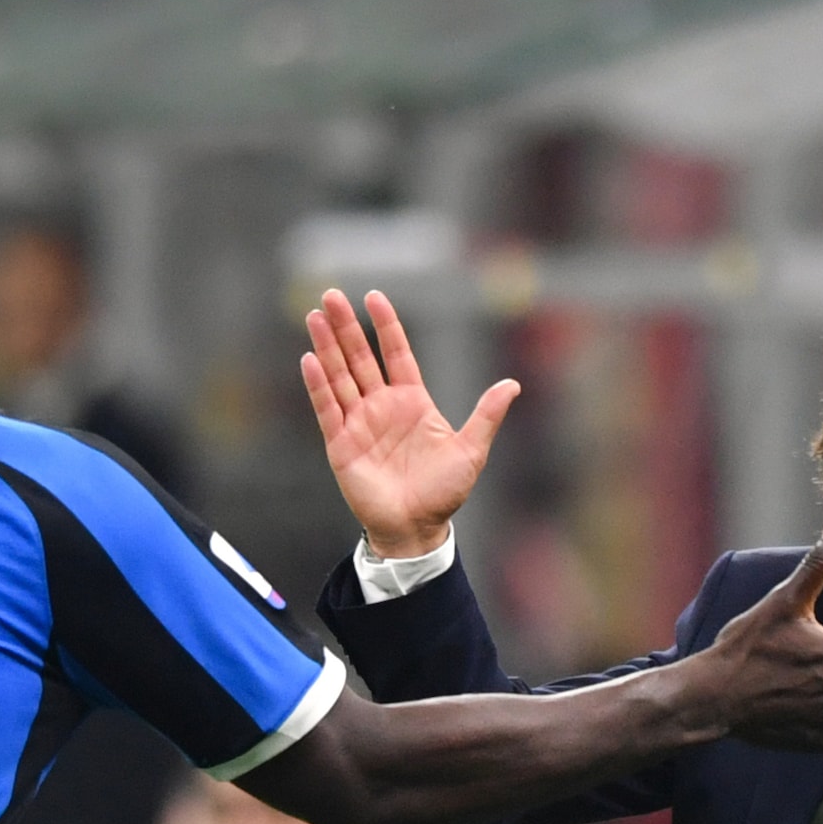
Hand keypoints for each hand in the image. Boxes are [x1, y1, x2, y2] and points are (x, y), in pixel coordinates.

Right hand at [300, 288, 518, 558]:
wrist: (417, 528)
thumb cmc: (444, 492)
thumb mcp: (471, 450)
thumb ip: (486, 415)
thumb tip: (513, 385)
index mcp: (412, 401)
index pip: (396, 353)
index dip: (386, 326)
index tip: (374, 297)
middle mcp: (382, 406)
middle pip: (360, 357)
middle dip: (346, 326)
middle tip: (332, 295)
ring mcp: (359, 423)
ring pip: (340, 376)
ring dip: (327, 347)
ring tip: (315, 316)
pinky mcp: (341, 444)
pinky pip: (327, 408)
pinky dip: (318, 385)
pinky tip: (310, 359)